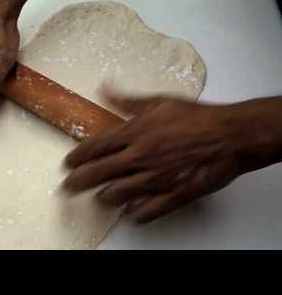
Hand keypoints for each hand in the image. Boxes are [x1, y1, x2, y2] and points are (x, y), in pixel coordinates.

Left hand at [64, 89, 281, 223]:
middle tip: (69, 185)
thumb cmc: (197, 117)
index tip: (68, 163)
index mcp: (134, 132)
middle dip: (77, 181)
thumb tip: (104, 88)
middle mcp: (139, 157)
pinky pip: (144, 212)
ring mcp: (154, 178)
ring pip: (114, 196)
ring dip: (103, 197)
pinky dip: (133, 212)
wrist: (230, 135)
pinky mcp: (172, 195)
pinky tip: (130, 209)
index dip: (76, 157)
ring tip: (99, 196)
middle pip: (96, 174)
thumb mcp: (159, 101)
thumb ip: (127, 99)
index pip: (94, 148)